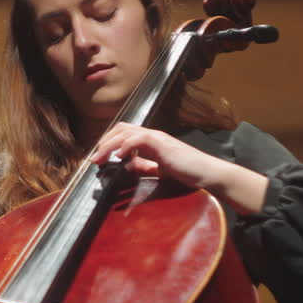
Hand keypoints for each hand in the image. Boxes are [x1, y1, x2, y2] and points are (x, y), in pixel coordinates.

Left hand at [88, 123, 268, 214]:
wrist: (208, 174)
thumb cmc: (188, 174)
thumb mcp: (159, 171)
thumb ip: (144, 167)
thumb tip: (126, 168)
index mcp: (151, 141)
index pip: (124, 133)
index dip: (108, 143)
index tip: (98, 158)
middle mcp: (153, 136)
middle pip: (121, 128)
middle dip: (104, 142)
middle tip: (94, 159)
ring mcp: (158, 138)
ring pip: (126, 132)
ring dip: (109, 145)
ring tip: (100, 158)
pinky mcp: (163, 144)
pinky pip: (139, 138)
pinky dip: (125, 145)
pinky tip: (118, 156)